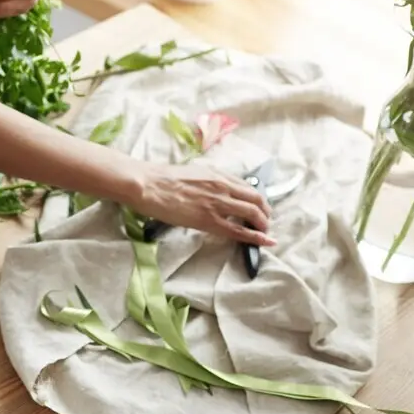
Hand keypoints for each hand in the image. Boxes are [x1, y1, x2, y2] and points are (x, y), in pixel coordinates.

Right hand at [132, 160, 274, 245]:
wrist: (147, 185)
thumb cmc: (161, 177)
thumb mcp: (190, 171)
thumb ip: (206, 179)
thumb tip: (212, 189)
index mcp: (216, 174)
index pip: (246, 185)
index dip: (256, 197)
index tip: (257, 204)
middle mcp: (222, 186)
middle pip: (256, 199)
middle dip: (265, 211)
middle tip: (265, 219)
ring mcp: (218, 204)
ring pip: (253, 214)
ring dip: (263, 224)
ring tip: (265, 231)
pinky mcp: (210, 221)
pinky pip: (239, 231)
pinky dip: (256, 237)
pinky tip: (266, 241)